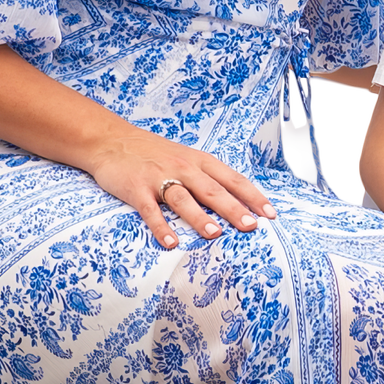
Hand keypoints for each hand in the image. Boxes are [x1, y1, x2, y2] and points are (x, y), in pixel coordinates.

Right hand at [83, 126, 276, 249]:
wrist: (112, 140)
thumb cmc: (155, 153)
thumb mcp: (186, 158)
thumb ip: (208, 179)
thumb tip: (238, 202)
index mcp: (200, 161)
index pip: (233, 179)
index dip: (253, 196)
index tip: (271, 214)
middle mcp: (183, 168)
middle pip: (212, 190)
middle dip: (233, 208)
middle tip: (251, 227)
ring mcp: (159, 178)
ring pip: (183, 198)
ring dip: (199, 217)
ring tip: (215, 234)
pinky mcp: (137, 189)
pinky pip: (150, 210)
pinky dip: (160, 226)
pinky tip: (170, 242)